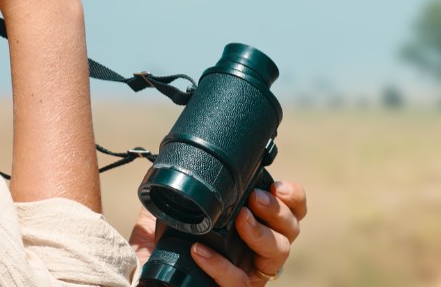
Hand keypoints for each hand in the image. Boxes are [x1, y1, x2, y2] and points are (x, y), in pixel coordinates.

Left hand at [129, 181, 307, 285]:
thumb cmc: (165, 252)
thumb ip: (178, 195)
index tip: (277, 186)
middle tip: (255, 198)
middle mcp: (259, 249)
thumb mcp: (173, 217)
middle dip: (277, 209)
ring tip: (240, 219)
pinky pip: (240, 282)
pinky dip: (223, 265)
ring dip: (261, 232)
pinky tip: (201, 251)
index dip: (293, 197)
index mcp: (254, 225)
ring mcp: (251, 273)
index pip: (291, 210)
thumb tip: (168, 166)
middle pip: (292, 229)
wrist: (147, 283)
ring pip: (279, 253)